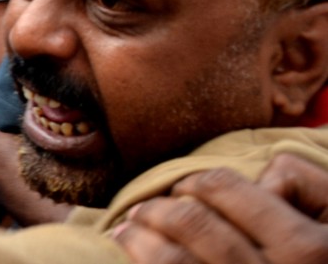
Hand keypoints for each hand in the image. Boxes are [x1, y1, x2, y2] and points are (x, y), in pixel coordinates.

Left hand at [115, 154, 327, 263]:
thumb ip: (300, 181)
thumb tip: (255, 178)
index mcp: (305, 247)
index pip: (224, 189)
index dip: (195, 182)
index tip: (183, 187)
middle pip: (193, 225)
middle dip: (158, 210)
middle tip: (141, 209)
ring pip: (175, 262)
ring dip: (140, 241)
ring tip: (126, 231)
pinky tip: (133, 255)